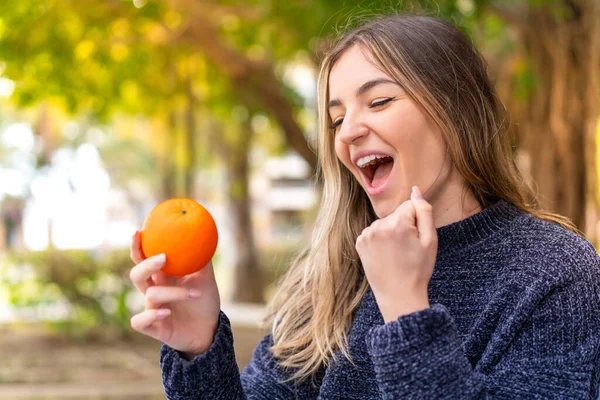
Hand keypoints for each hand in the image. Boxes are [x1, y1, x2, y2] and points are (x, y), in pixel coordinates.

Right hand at [129, 230, 220, 358]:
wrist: (210, 329)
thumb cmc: (205, 301)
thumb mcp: (206, 277)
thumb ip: (202, 258)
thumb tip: (203, 235)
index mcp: (162, 277)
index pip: (143, 259)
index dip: (137, 247)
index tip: (137, 232)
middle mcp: (153, 291)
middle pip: (137, 274)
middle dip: (147, 264)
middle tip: (164, 258)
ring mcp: (152, 309)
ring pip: (150, 295)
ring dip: (174, 293)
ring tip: (195, 294)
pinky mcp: (153, 327)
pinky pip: (140, 321)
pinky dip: (151, 315)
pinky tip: (166, 312)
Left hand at [356, 186, 437, 322]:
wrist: (398, 295)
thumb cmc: (418, 269)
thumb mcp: (430, 240)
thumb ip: (424, 211)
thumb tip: (415, 189)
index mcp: (397, 223)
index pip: (410, 206)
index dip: (417, 222)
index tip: (415, 240)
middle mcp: (378, 225)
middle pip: (396, 214)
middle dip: (403, 226)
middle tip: (407, 250)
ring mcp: (366, 234)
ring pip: (385, 223)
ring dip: (391, 232)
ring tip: (396, 254)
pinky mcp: (359, 242)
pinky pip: (374, 232)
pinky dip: (380, 239)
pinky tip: (385, 255)